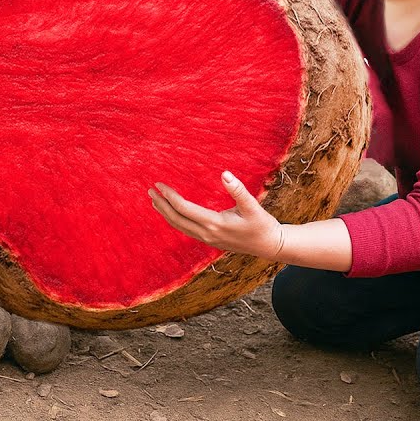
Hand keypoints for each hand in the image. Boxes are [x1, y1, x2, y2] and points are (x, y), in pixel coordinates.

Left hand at [149, 171, 286, 260]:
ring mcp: (207, 239)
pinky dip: (175, 220)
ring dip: (166, 214)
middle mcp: (207, 234)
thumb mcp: (253, 206)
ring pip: (179, 226)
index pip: (184, 209)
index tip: (159, 184)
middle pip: (176, 219)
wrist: (270, 246)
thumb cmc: (262, 225)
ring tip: (155, 201)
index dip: (169, 196)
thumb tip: (225, 174)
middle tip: (149, 191)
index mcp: (214, 224)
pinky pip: (186, 230)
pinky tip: (172, 213)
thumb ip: (238, 190)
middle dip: (161, 205)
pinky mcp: (210, 240)